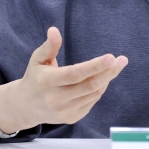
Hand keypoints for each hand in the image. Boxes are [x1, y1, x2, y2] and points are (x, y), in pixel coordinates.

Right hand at [0, 27, 127, 129]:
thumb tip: (54, 30)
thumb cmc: (35, 78)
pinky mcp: (72, 118)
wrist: (25, 106)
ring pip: (94, 94)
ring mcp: (65, 111)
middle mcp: (56, 99)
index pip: (75, 74)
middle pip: (90, 85)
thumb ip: (49, 46)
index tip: (111, 57)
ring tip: (113, 67)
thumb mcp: (37, 59)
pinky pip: (92, 101)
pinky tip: (101, 79)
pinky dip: (99, 89)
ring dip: (106, 79)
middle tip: (122, 60)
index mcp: (47, 82)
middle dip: (109, 72)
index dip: (94, 66)